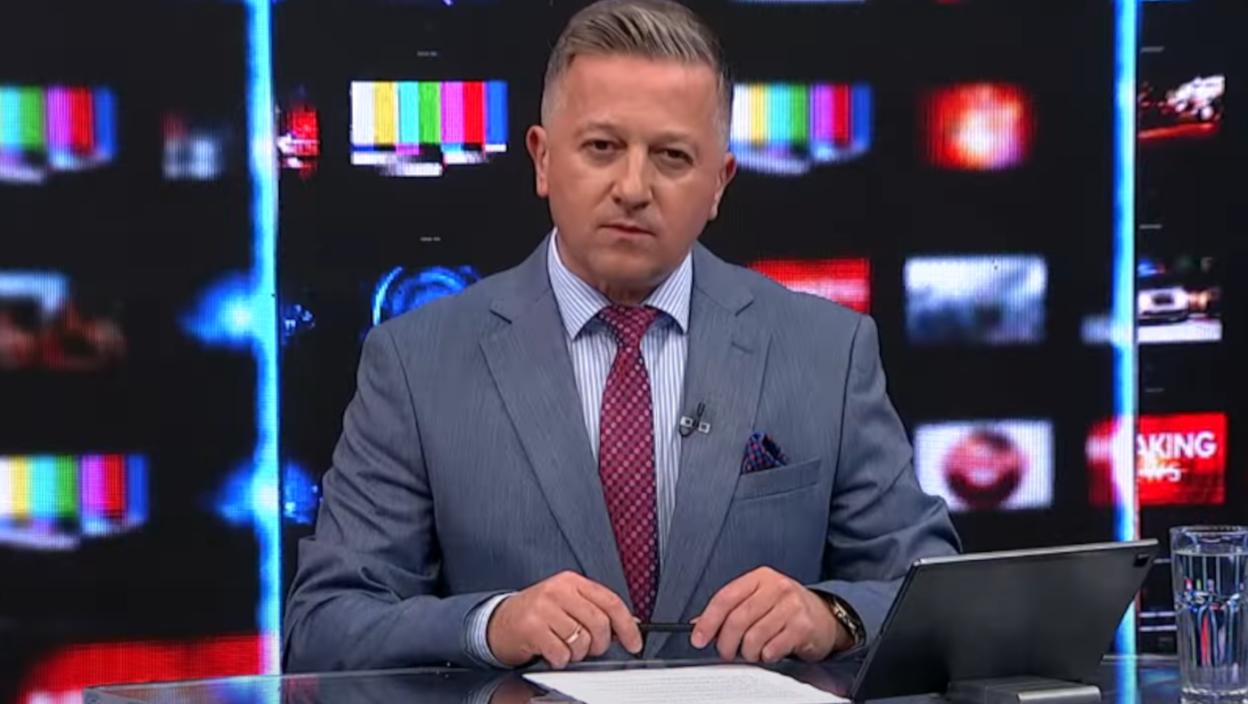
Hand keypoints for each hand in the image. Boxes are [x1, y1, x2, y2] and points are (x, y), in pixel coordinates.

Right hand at [486, 571, 642, 667]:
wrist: (498, 622)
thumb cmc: (537, 614)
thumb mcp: (566, 603)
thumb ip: (595, 609)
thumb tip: (630, 625)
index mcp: (571, 582)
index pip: (610, 601)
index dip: (627, 626)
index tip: (635, 643)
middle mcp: (558, 590)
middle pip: (599, 623)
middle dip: (599, 644)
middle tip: (588, 648)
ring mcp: (543, 607)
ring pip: (581, 641)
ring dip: (576, 654)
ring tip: (563, 647)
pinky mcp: (531, 627)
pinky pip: (561, 653)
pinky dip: (560, 660)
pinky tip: (551, 653)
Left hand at [689, 566, 845, 663]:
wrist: (824, 616)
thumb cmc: (786, 607)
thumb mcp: (758, 599)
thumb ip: (731, 609)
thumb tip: (699, 624)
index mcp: (760, 577)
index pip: (726, 598)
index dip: (708, 621)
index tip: (698, 638)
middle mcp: (776, 587)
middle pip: (738, 619)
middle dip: (726, 643)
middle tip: (726, 652)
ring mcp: (792, 605)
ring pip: (754, 637)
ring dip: (748, 653)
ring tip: (751, 653)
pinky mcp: (803, 626)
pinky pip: (772, 649)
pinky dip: (765, 656)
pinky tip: (769, 652)